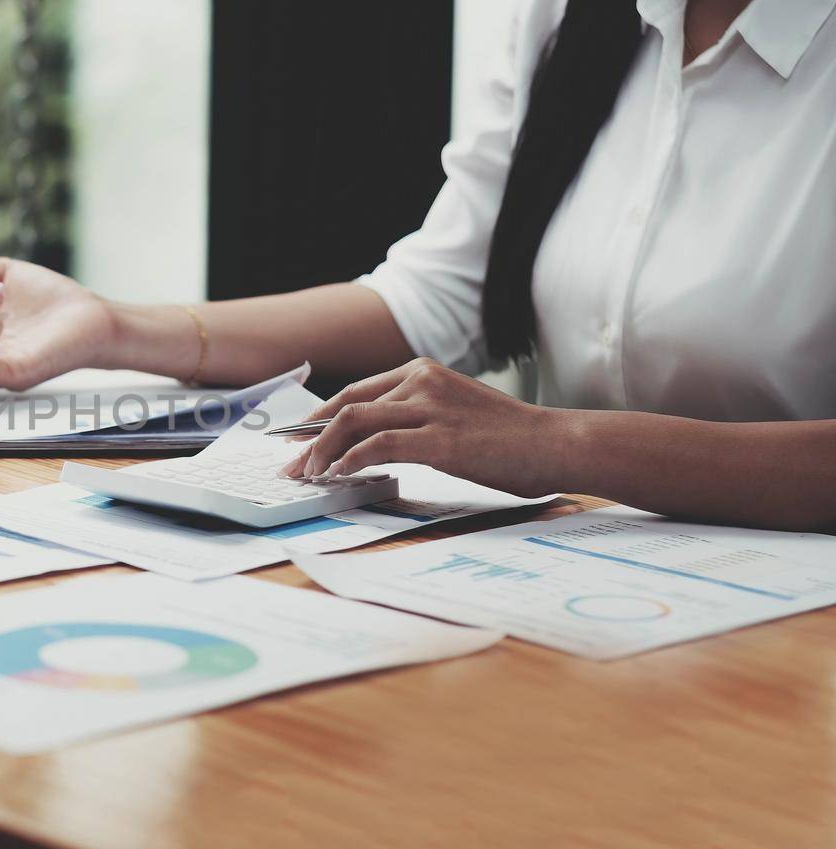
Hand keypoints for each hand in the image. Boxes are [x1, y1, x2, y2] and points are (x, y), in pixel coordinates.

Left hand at [281, 357, 567, 496]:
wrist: (557, 444)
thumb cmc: (511, 438)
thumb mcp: (455, 414)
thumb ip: (416, 419)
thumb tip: (372, 446)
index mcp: (422, 372)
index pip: (355, 393)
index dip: (320, 418)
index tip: (298, 441)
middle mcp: (420, 381)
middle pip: (345, 405)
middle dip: (309, 437)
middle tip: (290, 464)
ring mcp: (429, 407)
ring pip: (352, 422)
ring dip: (320, 450)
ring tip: (306, 475)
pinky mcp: (438, 439)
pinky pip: (376, 446)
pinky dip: (349, 460)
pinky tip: (337, 476)